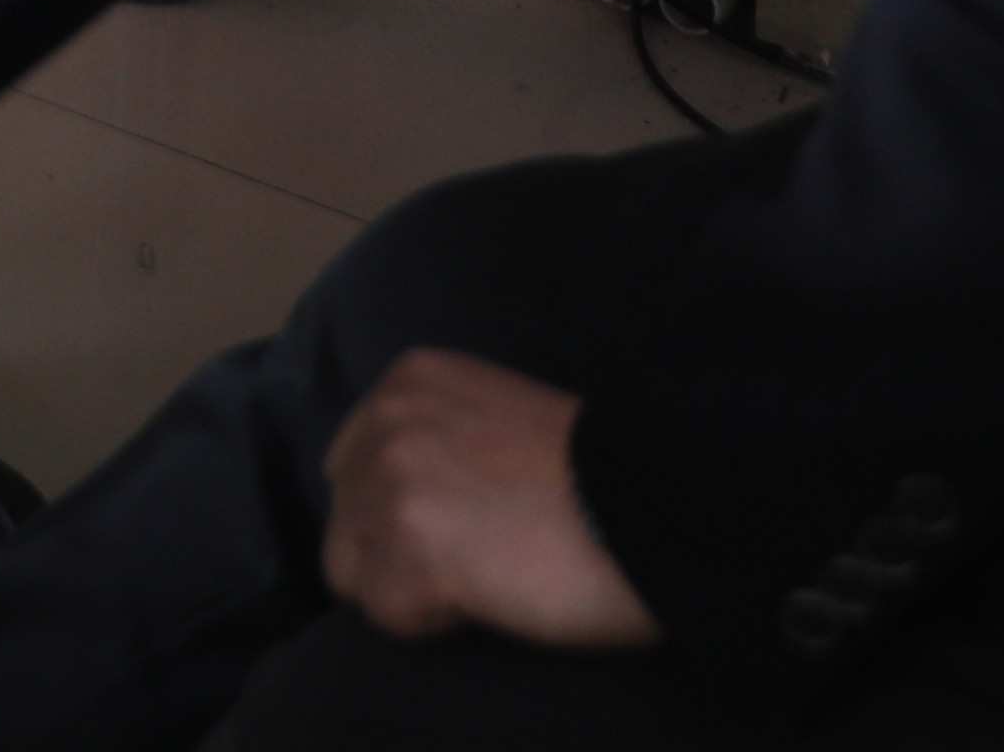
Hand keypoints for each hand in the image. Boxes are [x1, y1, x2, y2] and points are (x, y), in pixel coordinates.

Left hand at [318, 351, 651, 650]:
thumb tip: (405, 502)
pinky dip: (435, 623)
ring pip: (355, 574)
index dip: (407, 515)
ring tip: (490, 576)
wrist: (658, 503)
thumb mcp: (496, 421)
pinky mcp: (406, 544)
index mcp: (408, 380)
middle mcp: (386, 418)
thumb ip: (439, 442)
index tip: (471, 525)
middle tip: (482, 557)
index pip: (354, 471)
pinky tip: (495, 595)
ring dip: (413, 590)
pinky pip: (388, 615)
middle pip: (345, 523)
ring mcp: (389, 480)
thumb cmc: (596, 474)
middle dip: (397, 553)